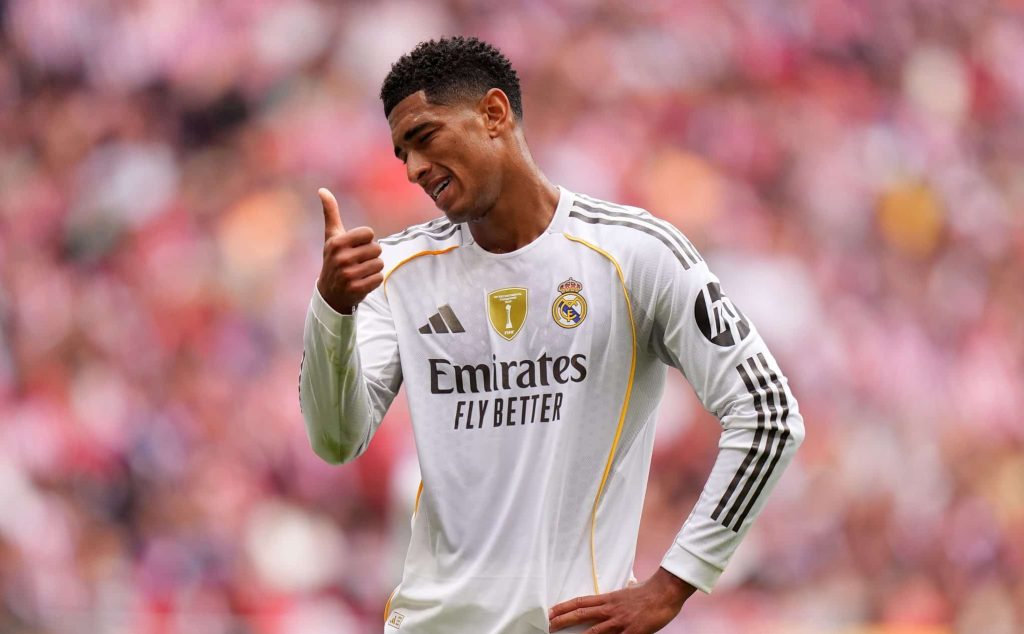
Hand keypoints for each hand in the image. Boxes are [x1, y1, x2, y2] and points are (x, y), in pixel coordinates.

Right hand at [316, 187, 383, 313]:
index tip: (354, 247)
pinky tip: (362, 282)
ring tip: (360, 271)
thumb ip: (330, 212)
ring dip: (373, 268)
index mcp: (337, 243)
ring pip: (380, 263)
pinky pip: (379, 278)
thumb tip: (322, 190)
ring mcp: (348, 275)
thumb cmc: (334, 258)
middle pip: (377, 248)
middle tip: (357, 262)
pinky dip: (374, 280)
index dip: (365, 240)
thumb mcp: (331, 236)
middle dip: (370, 255)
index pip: (369, 233)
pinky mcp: (356, 289)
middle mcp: (342, 258)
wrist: (330, 292)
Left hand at [548, 568, 695, 632]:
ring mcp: (620, 621)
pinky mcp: (632, 631)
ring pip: (593, 631)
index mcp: (609, 598)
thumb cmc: (651, 590)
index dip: (564, 607)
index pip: (581, 602)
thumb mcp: (634, 588)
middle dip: (562, 620)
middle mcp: (610, 609)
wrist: (666, 591)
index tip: (551, 611)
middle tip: (547, 625)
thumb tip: (629, 584)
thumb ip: (627, 590)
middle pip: (581, 614)